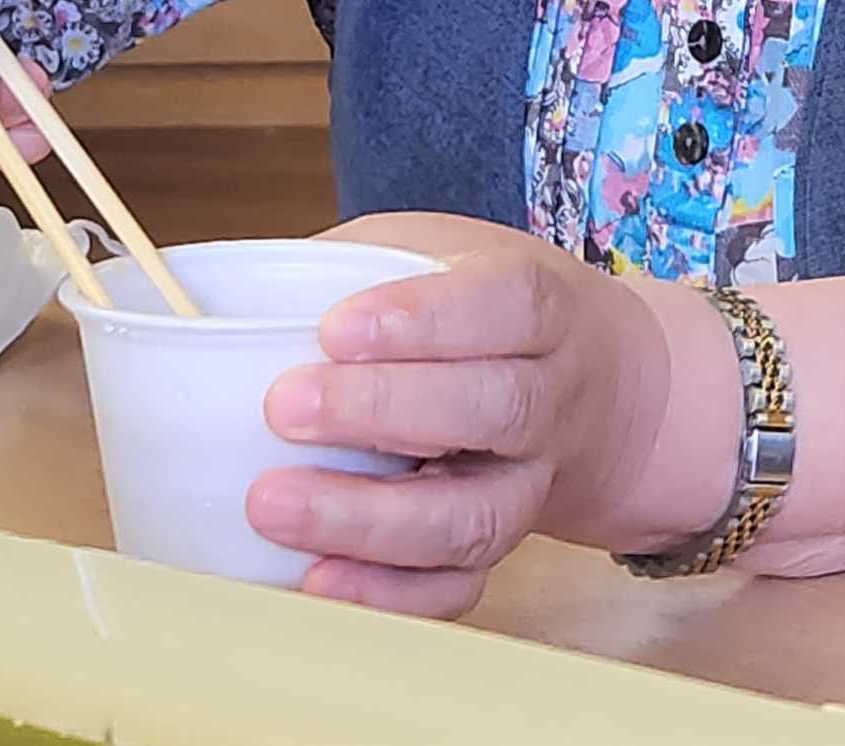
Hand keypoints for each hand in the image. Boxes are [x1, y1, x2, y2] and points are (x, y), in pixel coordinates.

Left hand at [248, 213, 702, 618]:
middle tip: (285, 409)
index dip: (425, 319)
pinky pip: (459, 589)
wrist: (609, 390)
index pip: (504, 306)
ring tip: (274, 506)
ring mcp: (533, 484)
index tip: (334, 328)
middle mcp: (552, 399)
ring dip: (368, 521)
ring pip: (474, 517)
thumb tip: (235, 296)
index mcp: (542, 307)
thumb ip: (360, 263)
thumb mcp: (444, 249)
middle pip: (495, 410)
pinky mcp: (506, 549)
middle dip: (382, 411)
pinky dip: (388, 595)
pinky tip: (317, 578)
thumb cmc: (490, 310)